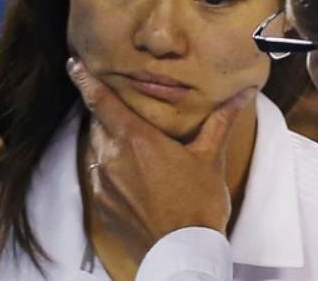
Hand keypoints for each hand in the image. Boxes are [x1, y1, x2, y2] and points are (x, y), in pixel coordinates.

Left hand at [66, 57, 255, 262]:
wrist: (184, 252)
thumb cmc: (198, 202)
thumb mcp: (211, 157)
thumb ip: (221, 120)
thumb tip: (244, 92)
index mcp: (137, 139)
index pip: (101, 102)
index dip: (85, 80)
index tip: (73, 64)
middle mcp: (112, 157)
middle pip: (98, 123)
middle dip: (107, 114)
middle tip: (120, 107)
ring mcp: (102, 183)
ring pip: (97, 149)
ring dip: (109, 142)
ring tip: (131, 145)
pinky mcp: (101, 205)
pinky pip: (98, 176)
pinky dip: (110, 168)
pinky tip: (132, 177)